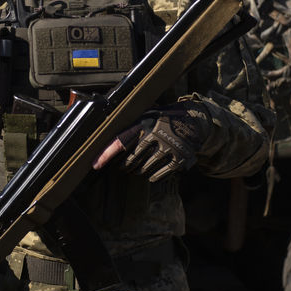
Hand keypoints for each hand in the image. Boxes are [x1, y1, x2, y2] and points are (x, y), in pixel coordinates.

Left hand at [93, 101, 210, 182]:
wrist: (194, 120)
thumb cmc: (164, 119)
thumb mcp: (148, 114)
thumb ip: (131, 123)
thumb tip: (106, 134)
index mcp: (144, 123)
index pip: (120, 140)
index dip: (106, 154)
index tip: (95, 164)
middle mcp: (155, 135)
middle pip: (131, 160)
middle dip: (124, 166)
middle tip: (123, 167)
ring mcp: (168, 147)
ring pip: (143, 169)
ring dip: (137, 171)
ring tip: (137, 168)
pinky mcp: (178, 159)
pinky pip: (158, 175)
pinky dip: (152, 176)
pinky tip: (151, 173)